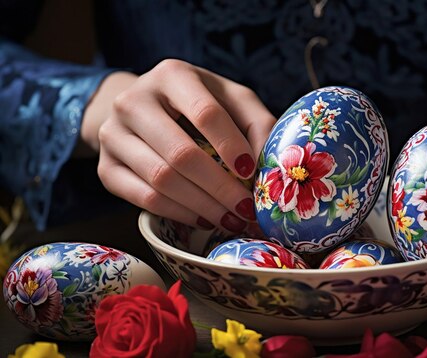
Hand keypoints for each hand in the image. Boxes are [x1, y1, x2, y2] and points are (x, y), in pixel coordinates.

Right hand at [88, 60, 275, 232]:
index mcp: (172, 75)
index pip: (205, 113)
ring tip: (232, 219)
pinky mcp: (105, 167)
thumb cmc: (198, 104)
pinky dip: (178, 213)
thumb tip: (272, 164)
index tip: (251, 172)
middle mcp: (134, 100)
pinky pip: (143, 198)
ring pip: (161, 180)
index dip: (231, 146)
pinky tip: (204, 218)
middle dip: (220, 187)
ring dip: (203, 206)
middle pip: (181, 154)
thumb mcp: (231, 99)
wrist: (142, 109)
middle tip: (247, 209)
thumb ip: (257, 123)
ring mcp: (113, 134)